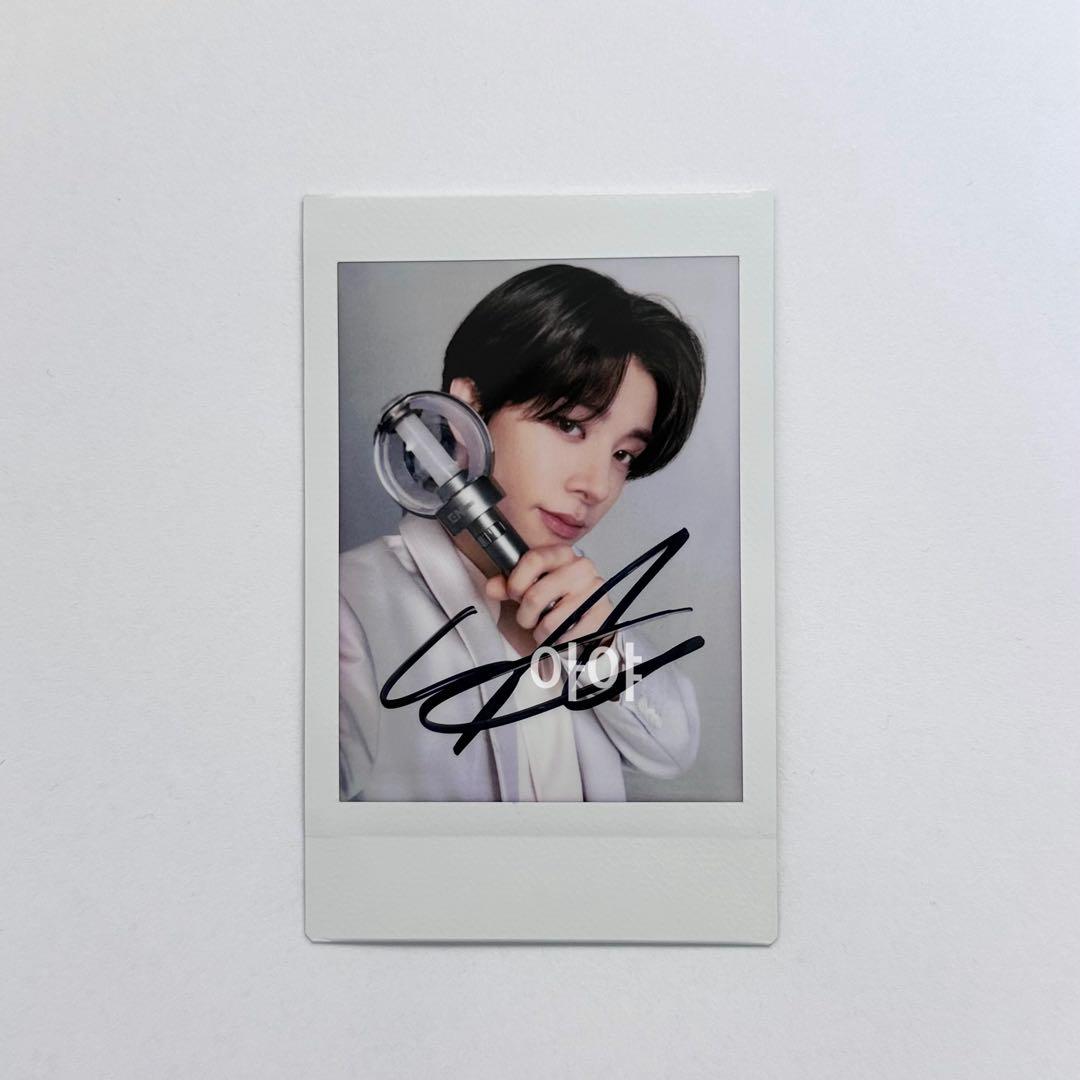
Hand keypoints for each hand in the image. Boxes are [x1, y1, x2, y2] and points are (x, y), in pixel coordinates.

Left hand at [484, 545, 614, 648]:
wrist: (583, 625)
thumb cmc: (553, 603)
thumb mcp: (527, 591)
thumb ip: (507, 586)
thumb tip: (492, 587)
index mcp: (561, 554)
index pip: (533, 559)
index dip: (516, 582)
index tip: (513, 595)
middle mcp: (581, 567)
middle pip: (536, 595)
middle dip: (526, 616)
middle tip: (530, 619)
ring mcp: (594, 590)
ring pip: (550, 623)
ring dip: (542, 634)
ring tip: (547, 629)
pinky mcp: (603, 614)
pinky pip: (568, 638)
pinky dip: (559, 644)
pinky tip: (562, 637)